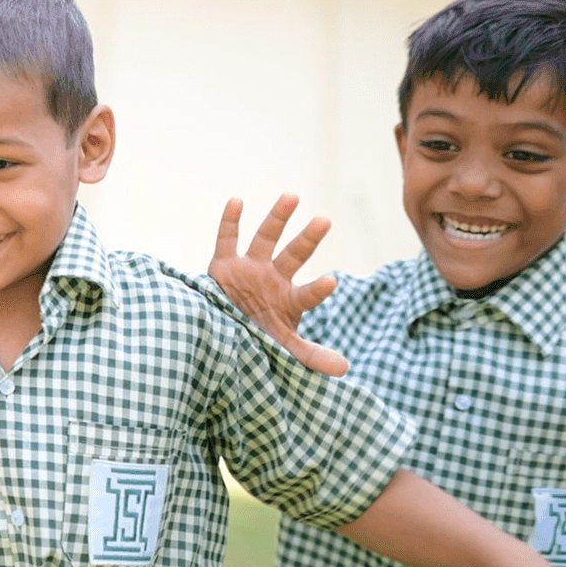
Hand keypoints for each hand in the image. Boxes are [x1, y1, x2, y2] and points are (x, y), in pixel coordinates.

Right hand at [210, 194, 348, 376]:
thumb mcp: (282, 348)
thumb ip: (310, 355)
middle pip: (293, 255)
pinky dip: (230, 221)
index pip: (307, 294)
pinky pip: (227, 239)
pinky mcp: (223, 265)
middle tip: (325, 221)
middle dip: (308, 239)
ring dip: (277, 219)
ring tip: (292, 197)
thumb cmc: (255, 337)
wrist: (220, 331)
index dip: (318, 290)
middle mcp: (273, 277)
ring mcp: (249, 268)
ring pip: (265, 239)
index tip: (332, 282)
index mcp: (289, 298)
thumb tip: (345, 369)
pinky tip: (237, 201)